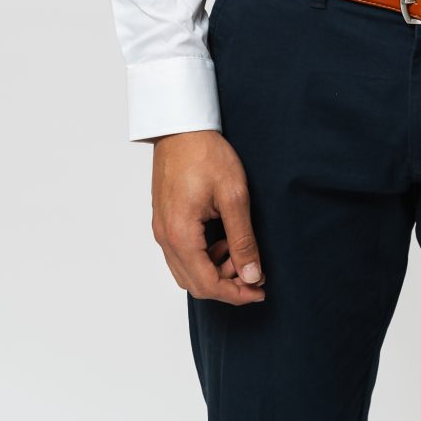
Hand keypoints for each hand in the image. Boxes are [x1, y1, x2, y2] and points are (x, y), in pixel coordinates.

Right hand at [150, 130, 266, 303]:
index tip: (259, 291)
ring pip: (186, 271)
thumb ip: (243, 239)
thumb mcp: (234, 195)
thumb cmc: (206, 154)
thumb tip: (252, 276)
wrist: (181, 126)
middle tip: (255, 274)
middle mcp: (165, 237)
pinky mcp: (163, 220)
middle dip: (227, 285)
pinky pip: (181, 254)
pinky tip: (223, 239)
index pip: (207, 284)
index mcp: (180, 234)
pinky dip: (203, 257)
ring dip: (215, 271)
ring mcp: (161, 229)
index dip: (236, 294)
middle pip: (194, 283)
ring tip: (239, 251)